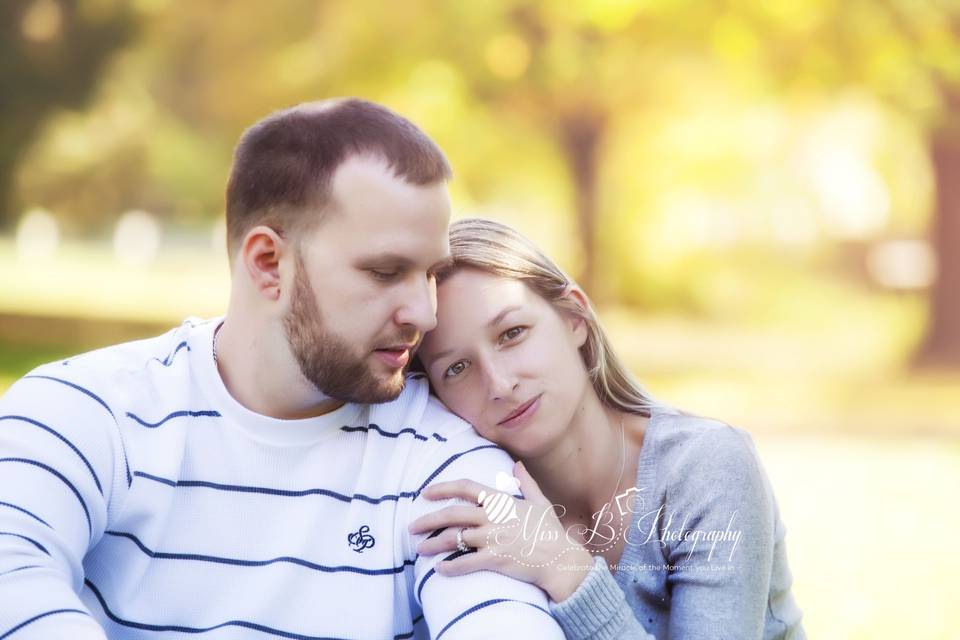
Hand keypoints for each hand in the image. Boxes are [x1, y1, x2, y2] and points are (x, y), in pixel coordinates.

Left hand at [408, 461, 593, 602]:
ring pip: (454, 538)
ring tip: (419, 549)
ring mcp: (493, 538)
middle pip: (452, 513)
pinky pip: (465, 563)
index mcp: (501, 501)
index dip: (443, 487)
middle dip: (428, 519)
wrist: (562, 560)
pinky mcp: (495, 560)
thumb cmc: (551, 533)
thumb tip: (517, 465)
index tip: (426, 492)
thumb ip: (526, 483)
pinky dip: (449, 567)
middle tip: (412, 527)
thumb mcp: (541, 503)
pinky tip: (439, 569)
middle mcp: (494, 517)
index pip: (466, 487)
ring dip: (433, 544)